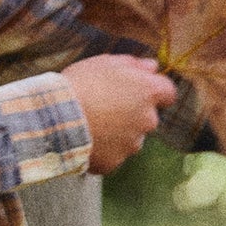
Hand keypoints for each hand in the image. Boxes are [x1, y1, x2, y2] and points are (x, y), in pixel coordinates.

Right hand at [59, 54, 177, 175]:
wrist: (57, 117)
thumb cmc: (81, 84)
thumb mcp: (106, 63)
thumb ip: (134, 64)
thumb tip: (152, 66)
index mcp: (149, 92)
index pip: (167, 93)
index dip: (153, 91)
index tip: (137, 90)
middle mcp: (148, 120)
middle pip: (147, 117)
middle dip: (131, 114)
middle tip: (104, 107)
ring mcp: (132, 145)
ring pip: (129, 138)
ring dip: (117, 133)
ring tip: (90, 124)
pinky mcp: (115, 162)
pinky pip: (111, 155)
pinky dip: (102, 149)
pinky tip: (84, 139)